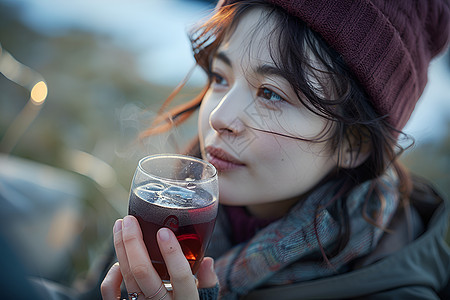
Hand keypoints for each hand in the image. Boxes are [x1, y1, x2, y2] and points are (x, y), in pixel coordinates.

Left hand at [101, 215, 217, 299]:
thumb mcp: (205, 296)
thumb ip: (207, 280)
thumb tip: (207, 260)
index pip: (181, 276)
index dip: (172, 253)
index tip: (163, 231)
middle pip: (143, 272)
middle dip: (134, 242)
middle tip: (130, 220)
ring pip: (127, 277)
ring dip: (121, 248)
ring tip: (120, 226)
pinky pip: (111, 294)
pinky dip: (111, 276)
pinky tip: (118, 261)